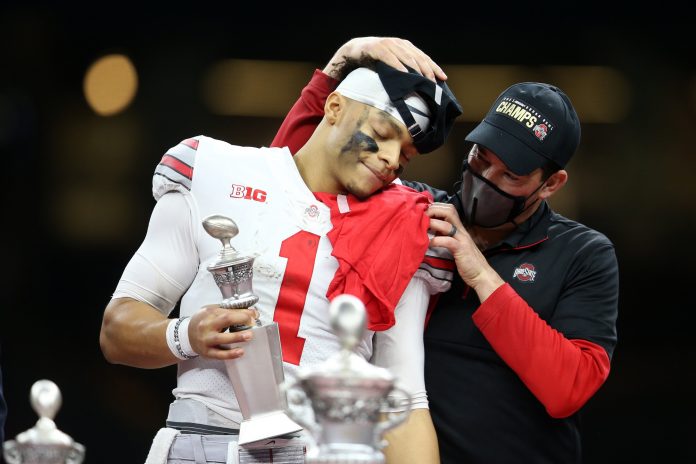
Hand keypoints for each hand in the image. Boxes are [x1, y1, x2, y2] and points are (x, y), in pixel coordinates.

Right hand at [187, 305, 257, 359]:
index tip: (255, 314)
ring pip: (222, 339)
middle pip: (225, 320)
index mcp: (210, 313)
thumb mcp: (212, 311)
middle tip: (253, 323)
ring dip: (237, 337)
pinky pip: (219, 354)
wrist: (186, 335)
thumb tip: (251, 312)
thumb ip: (229, 310)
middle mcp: (207, 325)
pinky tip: (240, 352)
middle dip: (241, 320)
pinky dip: (230, 354)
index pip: (229, 311)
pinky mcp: (206, 352)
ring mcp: (206, 339)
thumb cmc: (203, 321)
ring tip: (249, 336)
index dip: (243, 313)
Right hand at [323, 37, 446, 81]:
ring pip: (406, 57)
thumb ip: (403, 70)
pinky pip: (389, 58)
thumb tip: (417, 87)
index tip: (443, 78)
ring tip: (422, 80)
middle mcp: (399, 44)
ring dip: (415, 69)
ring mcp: (388, 45)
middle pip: (418, 57)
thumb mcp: (392, 64)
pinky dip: (397, 65)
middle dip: (427, 70)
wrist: (354, 51)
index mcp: (405, 47)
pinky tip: (404, 73)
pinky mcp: (377, 48)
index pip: (424, 57)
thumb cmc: (375, 61)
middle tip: (433, 83)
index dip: (434, 67)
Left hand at [427, 203, 504, 301]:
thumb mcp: (456, 244)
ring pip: (447, 224)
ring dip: (432, 223)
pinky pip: (448, 241)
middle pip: (449, 210)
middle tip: (421, 217)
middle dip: (433, 210)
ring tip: (421, 228)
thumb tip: (431, 231)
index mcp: (459, 228)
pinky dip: (436, 240)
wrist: (481, 275)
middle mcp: (461, 231)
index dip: (436, 207)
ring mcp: (462, 239)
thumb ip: (446, 236)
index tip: (424, 213)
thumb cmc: (467, 261)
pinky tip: (428, 243)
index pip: (449, 209)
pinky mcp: (461, 249)